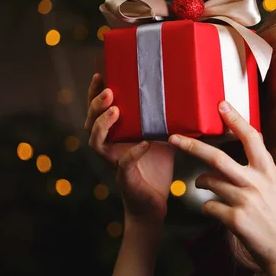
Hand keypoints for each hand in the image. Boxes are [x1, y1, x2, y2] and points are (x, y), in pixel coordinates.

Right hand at [86, 73, 174, 224]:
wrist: (155, 202)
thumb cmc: (156, 166)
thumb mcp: (162, 135)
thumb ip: (165, 117)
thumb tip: (184, 92)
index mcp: (115, 133)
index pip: (98, 109)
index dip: (95, 92)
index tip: (100, 73)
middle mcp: (109, 146)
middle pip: (90, 122)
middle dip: (96, 104)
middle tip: (109, 91)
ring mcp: (114, 162)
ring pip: (97, 141)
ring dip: (104, 124)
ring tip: (115, 110)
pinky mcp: (125, 177)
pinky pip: (124, 164)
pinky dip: (134, 153)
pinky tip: (144, 143)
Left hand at [167, 101, 275, 273]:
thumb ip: (261, 177)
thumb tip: (241, 167)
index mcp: (269, 172)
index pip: (251, 138)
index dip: (235, 119)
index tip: (222, 104)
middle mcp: (257, 182)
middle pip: (217, 157)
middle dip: (192, 146)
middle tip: (174, 138)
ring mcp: (245, 200)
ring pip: (209, 182)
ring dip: (202, 182)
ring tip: (201, 183)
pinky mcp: (235, 219)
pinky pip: (209, 207)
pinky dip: (209, 208)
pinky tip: (218, 213)